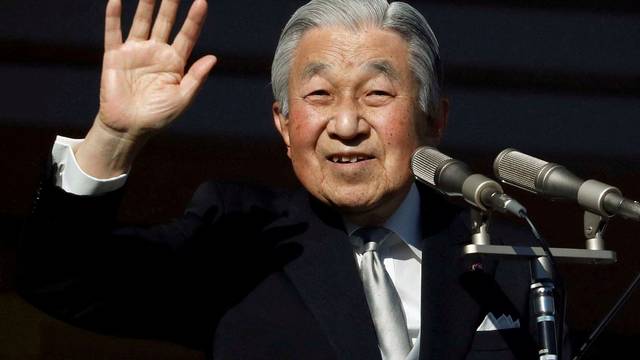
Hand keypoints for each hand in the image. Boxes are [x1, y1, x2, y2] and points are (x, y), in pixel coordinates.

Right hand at [98, 0, 215, 139]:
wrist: (129, 127)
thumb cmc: (158, 116)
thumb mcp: (182, 98)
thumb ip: (196, 77)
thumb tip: (213, 58)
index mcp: (175, 62)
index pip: (187, 35)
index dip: (194, 19)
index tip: (202, 2)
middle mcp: (156, 52)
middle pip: (165, 21)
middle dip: (170, 3)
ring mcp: (135, 52)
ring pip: (142, 21)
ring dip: (146, 3)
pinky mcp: (115, 56)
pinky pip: (114, 32)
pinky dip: (114, 17)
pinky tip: (117, 0)